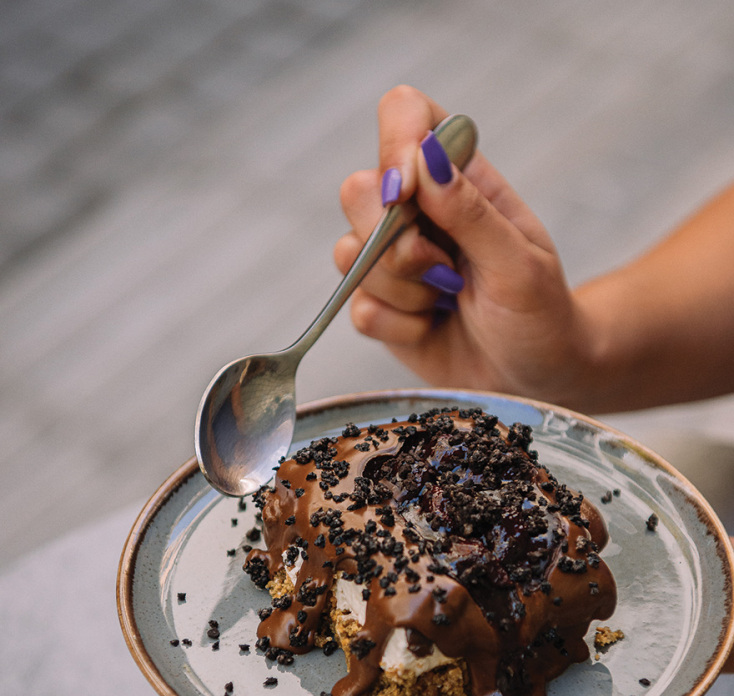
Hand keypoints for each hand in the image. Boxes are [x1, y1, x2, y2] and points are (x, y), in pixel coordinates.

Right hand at [334, 85, 594, 408]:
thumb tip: (425, 158)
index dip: (394, 145)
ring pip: (350, 255)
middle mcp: (418, 210)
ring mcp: (393, 259)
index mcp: (459, 178)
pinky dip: (398, 327)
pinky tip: (431, 328)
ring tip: (448, 301)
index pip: (406, 116)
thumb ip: (471, 213)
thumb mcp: (520, 264)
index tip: (405, 194)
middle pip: (357, 191)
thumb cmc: (541, 315)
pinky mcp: (380, 306)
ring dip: (403, 291)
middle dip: (397, 243)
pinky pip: (358, 308)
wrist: (536, 379)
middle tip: (446, 271)